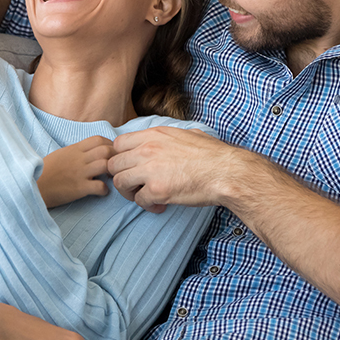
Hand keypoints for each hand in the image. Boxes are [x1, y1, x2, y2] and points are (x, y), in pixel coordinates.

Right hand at [37, 136, 113, 207]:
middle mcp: (79, 159)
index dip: (110, 145)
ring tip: (110, 178)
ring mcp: (79, 173)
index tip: (111, 153)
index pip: (99, 139)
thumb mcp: (60, 155)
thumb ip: (76, 152)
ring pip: (106, 165)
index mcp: (74, 149)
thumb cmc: (44, 171)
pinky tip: (101, 192)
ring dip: (113, 172)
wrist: (32, 185)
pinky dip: (105, 190)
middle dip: (116, 158)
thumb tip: (89, 152)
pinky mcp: (79, 188)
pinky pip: (100, 186)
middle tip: (116, 167)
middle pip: (106, 150)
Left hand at [109, 126, 233, 212]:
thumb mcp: (186, 134)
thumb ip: (167, 136)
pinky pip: (139, 200)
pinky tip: (160, 204)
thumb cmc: (212, 154)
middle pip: (113, 164)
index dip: (121, 157)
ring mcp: (150, 170)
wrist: (226, 171)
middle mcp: (147, 150)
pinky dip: (147, 205)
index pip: (118, 144)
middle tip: (135, 184)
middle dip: (122, 176)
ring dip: (130, 192)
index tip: (130, 166)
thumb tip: (165, 138)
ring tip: (144, 196)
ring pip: (120, 183)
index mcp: (153, 135)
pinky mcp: (157, 190)